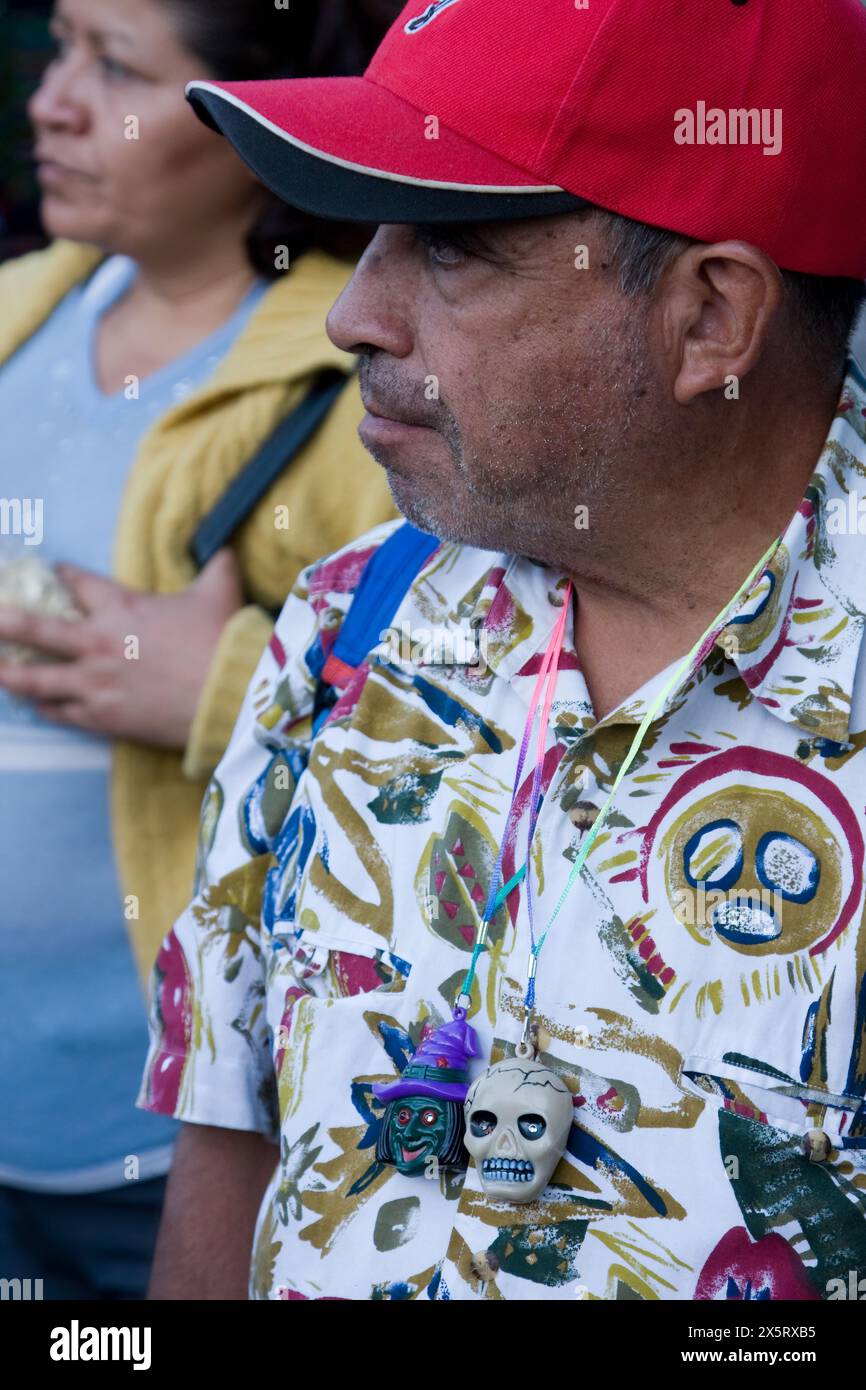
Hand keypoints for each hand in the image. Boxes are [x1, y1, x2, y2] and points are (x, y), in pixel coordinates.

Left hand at [0, 550, 243, 748]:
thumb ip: (218, 565)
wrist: (228, 693)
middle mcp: (97, 643)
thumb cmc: (222, 639)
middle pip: (36, 629)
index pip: (80, 584)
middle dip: (3, 621)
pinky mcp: (103, 717)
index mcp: (121, 607)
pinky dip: (44, 708)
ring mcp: (95, 683)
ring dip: (9, 673)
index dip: (65, 575)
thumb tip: (227, 547)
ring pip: (37, 679)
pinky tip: (34, 705)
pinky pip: (61, 712)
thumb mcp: (220, 590)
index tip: (54, 571)